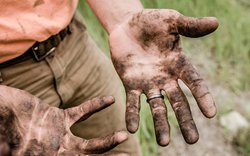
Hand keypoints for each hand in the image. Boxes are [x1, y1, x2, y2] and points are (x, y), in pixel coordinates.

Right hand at [0, 85, 127, 154]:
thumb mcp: (10, 149)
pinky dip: (96, 106)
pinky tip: (110, 100)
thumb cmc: (3, 130)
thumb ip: (23, 149)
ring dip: (108, 140)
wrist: (0, 111)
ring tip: (124, 136)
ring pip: (89, 142)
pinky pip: (81, 112)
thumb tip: (30, 152)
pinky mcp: (59, 118)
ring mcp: (60, 136)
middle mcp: (58, 152)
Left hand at [109, 9, 217, 145]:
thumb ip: (191, 26)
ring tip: (163, 143)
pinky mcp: (130, 83)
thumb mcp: (172, 21)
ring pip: (156, 106)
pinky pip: (132, 101)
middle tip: (192, 141)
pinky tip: (132, 129)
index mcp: (178, 64)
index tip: (211, 113)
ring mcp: (148, 82)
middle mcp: (165, 77)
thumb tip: (216, 23)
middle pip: (178, 102)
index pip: (194, 82)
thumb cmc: (151, 22)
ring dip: (160, 124)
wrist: (126, 25)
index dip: (203, 97)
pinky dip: (132, 114)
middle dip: (185, 120)